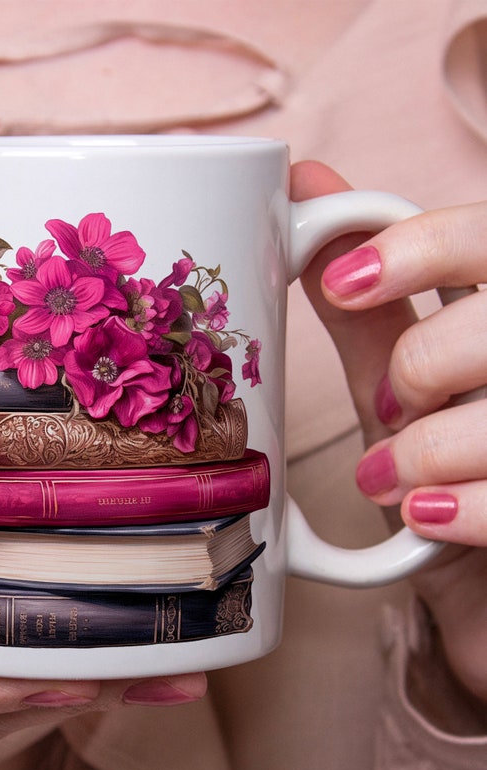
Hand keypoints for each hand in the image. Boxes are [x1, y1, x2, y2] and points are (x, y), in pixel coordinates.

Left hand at [290, 161, 486, 709]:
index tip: (343, 282)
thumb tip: (304, 192)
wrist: (480, 573)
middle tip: (389, 405)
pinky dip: (461, 511)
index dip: (422, 247)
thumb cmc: (445, 463)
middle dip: (428, 361)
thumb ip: (369, 301)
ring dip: (428, 450)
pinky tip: (428, 518)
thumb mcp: (401, 380)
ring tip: (389, 479)